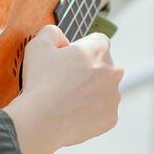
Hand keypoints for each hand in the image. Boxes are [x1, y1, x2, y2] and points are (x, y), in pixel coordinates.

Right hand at [4, 24, 121, 153]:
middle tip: (65, 82)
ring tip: (67, 100)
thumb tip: (61, 38)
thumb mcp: (39, 45)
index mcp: (100, 49)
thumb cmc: (40, 82)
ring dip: (91, 92)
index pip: (97, 41)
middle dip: (88, 71)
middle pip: (103, 66)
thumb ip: (52, 32)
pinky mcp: (111, 118)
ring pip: (104, 90)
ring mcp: (114, 96)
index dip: (80, 49)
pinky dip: (91, 112)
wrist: (41, 122)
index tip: (67, 60)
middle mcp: (114, 71)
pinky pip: (102, 112)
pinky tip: (73, 113)